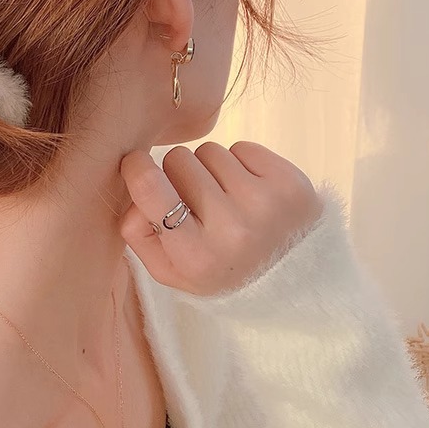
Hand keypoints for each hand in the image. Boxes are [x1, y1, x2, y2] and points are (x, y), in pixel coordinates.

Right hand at [118, 142, 323, 296]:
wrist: (293, 280)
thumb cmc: (220, 270)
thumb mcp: (170, 270)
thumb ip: (137, 230)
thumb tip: (135, 181)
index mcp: (196, 257)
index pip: (150, 187)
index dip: (137, 167)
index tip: (138, 165)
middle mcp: (232, 230)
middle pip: (178, 159)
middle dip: (180, 173)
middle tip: (195, 199)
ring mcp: (266, 204)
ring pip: (210, 151)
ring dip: (211, 168)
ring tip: (226, 198)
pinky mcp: (291, 182)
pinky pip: (242, 147)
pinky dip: (240, 164)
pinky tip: (250, 191)